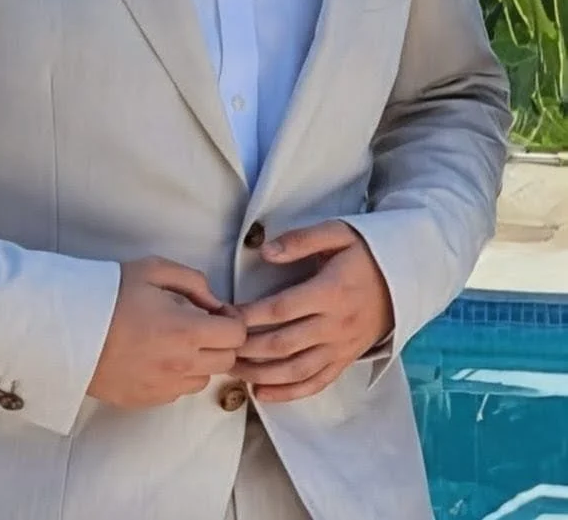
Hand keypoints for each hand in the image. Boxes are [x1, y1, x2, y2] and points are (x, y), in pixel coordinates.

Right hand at [87, 257, 245, 409]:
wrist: (68, 329)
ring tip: (175, 341)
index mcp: (187, 331)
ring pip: (203, 379)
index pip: (237, 336)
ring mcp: (165, 387)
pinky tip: (156, 356)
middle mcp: (182, 365)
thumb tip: (213, 302)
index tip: (217, 312)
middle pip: (227, 361)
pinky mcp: (147, 400)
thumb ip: (193, 281)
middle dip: (220, 341)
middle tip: (199, 324)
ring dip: (200, 361)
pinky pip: (178, 391)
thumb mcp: (153, 270)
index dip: (233, 321)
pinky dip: (177, 375)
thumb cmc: (111, 294)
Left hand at [234, 221, 392, 404]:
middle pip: (284, 344)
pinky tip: (262, 394)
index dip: (250, 316)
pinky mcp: (345, 360)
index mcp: (331, 292)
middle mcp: (336, 325)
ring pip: (296, 370)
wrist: (407, 278)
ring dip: (261, 374)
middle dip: (248, 349)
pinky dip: (288, 393)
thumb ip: (301, 241)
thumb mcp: (338, 233)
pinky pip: (316, 382)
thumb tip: (265, 252)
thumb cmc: (366, 253)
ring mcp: (341, 347)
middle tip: (221, 347)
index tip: (226, 316)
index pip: (282, 309)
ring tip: (233, 371)